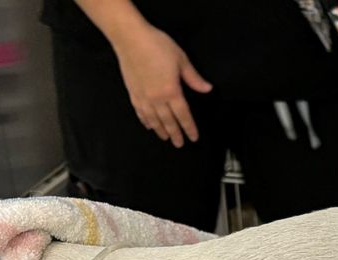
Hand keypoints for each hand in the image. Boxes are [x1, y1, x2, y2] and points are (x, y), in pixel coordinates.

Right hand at [113, 24, 211, 146]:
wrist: (130, 38)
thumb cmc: (155, 45)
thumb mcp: (181, 59)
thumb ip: (193, 78)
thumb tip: (207, 88)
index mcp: (171, 91)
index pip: (183, 115)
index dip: (189, 128)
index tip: (193, 138)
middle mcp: (157, 98)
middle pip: (168, 122)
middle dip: (175, 134)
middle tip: (179, 144)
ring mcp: (143, 97)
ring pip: (153, 120)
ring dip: (160, 131)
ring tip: (165, 138)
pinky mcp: (132, 92)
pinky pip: (140, 112)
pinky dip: (145, 121)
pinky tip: (148, 125)